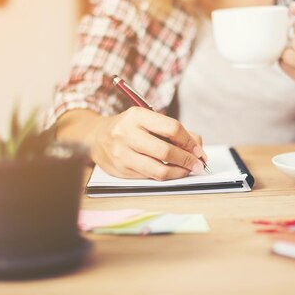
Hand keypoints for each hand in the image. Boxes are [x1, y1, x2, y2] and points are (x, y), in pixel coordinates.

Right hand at [89, 107, 206, 179]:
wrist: (96, 138)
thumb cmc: (129, 128)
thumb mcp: (148, 120)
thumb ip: (174, 131)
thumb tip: (197, 147)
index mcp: (137, 116)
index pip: (172, 128)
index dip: (189, 142)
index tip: (198, 150)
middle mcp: (127, 134)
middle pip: (166, 151)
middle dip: (187, 160)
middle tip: (198, 164)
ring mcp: (122, 154)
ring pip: (159, 170)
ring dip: (179, 172)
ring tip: (188, 171)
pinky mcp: (121, 170)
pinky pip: (150, 177)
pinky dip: (166, 176)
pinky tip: (172, 172)